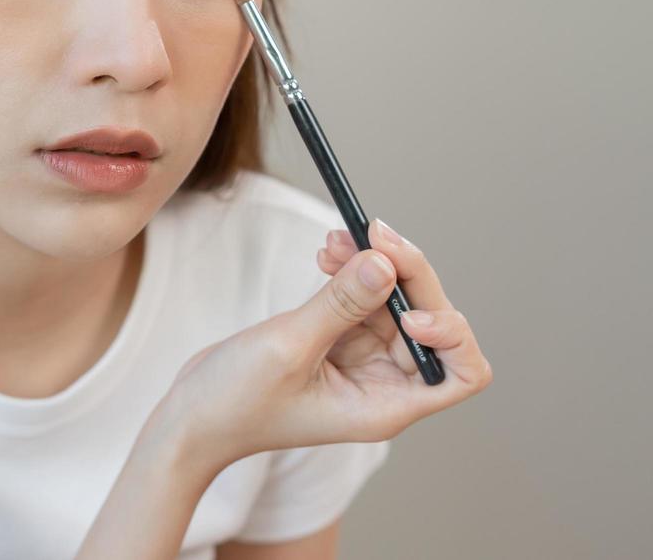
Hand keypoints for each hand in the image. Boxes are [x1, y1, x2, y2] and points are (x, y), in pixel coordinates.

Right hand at [162, 218, 491, 470]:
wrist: (191, 417)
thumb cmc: (235, 403)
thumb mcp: (288, 348)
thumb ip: (341, 304)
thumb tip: (387, 263)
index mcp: (386, 405)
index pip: (461, 371)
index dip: (449, 333)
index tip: (408, 310)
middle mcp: (384, 382)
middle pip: (430, 319)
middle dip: (407, 274)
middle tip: (374, 234)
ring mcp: (362, 358)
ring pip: (395, 297)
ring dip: (375, 261)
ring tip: (338, 239)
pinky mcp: (337, 336)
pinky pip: (363, 293)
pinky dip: (352, 267)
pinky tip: (328, 251)